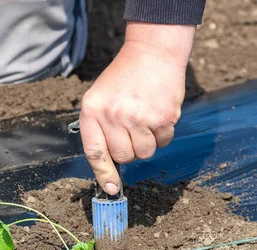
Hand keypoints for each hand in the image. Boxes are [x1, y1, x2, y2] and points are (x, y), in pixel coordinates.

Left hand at [79, 22, 195, 194]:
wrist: (153, 52)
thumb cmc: (125, 78)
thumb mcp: (100, 98)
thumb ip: (101, 130)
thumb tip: (110, 170)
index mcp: (92, 110)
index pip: (95, 152)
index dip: (104, 174)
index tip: (111, 189)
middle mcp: (113, 115)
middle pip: (124, 156)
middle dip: (130, 149)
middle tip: (133, 128)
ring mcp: (138, 117)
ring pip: (145, 153)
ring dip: (148, 142)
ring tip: (146, 118)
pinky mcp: (162, 117)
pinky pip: (163, 142)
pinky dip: (163, 133)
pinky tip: (158, 113)